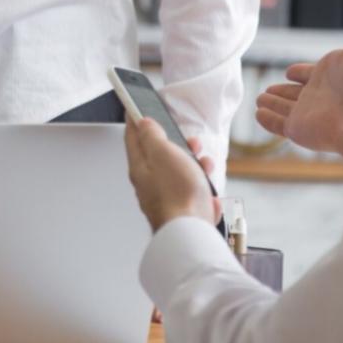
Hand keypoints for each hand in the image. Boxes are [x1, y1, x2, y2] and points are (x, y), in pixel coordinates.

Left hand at [124, 115, 221, 233]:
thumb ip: (152, 136)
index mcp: (140, 169)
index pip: (132, 139)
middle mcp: (150, 187)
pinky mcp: (183, 216)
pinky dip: (203, 194)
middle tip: (189, 141)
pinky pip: (194, 199)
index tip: (135, 109)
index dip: (134, 121)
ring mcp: (167, 202)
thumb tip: (143, 123)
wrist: (191, 234)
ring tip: (206, 166)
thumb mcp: (163, 153)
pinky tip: (210, 198)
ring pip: (181, 178)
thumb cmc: (177, 194)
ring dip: (196, 168)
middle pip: (160, 159)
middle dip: (177, 146)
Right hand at [255, 0, 342, 180]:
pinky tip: (257, 113)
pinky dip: (265, 119)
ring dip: (271, 102)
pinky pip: (275, 123)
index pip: (308, 73)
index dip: (299, 72)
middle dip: (281, 89)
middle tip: (268, 88)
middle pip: (294, 92)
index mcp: (330, 76)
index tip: (290, 71)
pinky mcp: (296, 129)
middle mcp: (317, 96)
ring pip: (283, 107)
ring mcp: (306, 114)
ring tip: (258, 99)